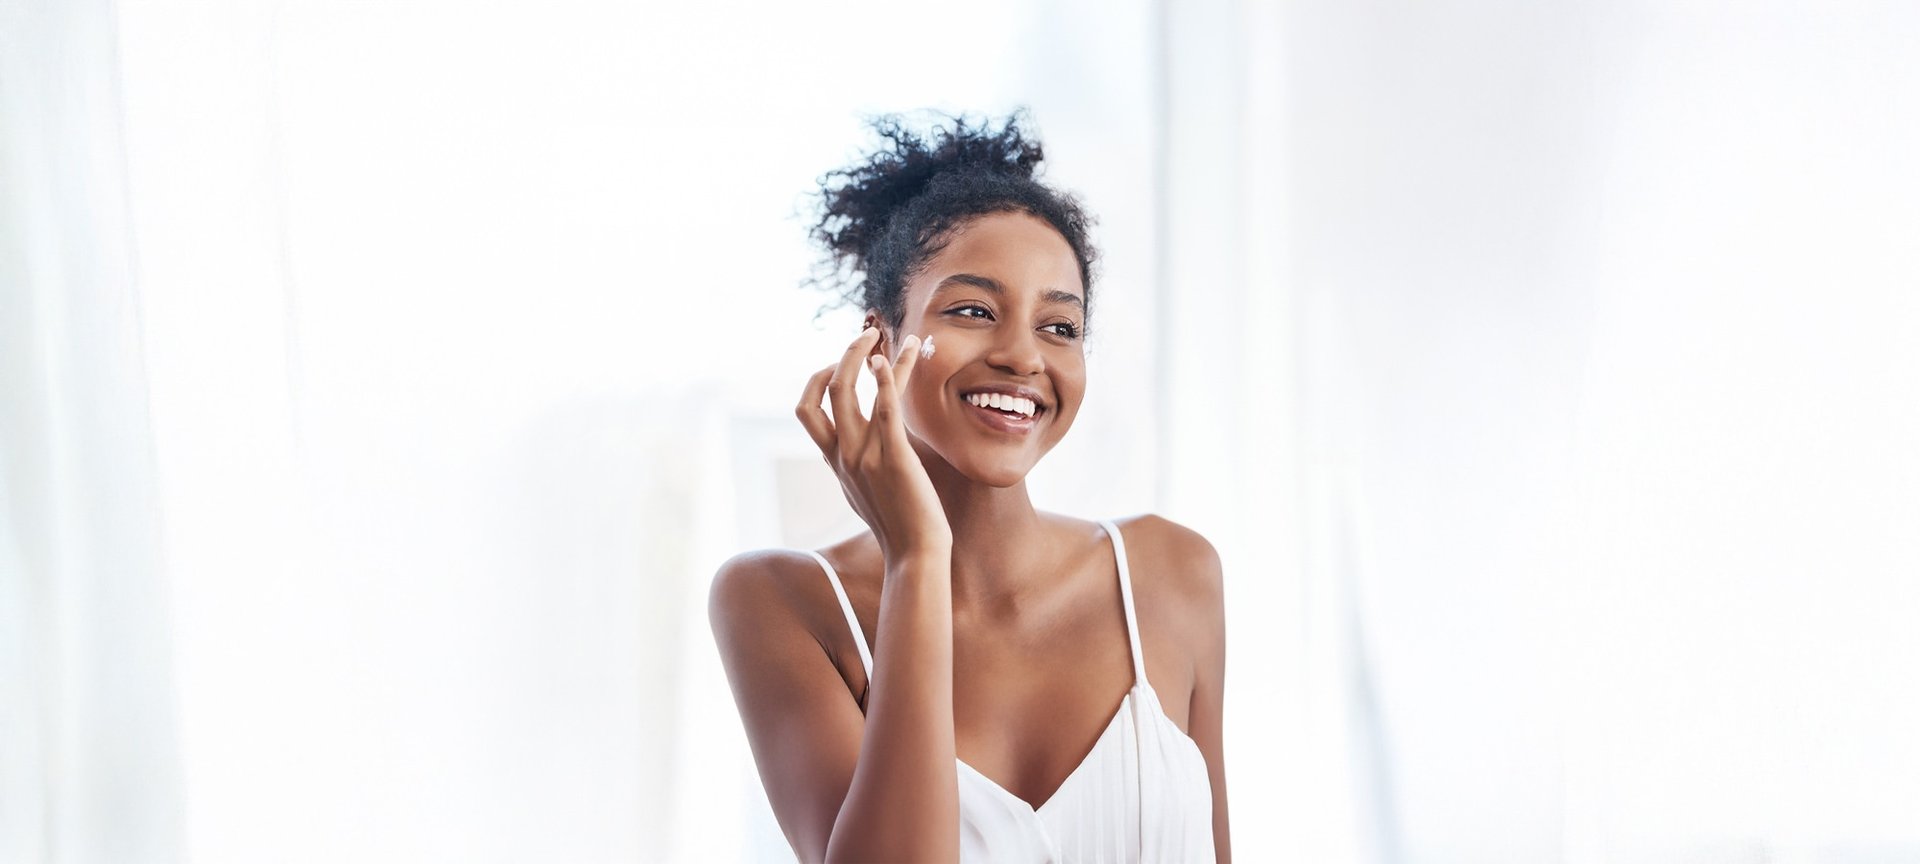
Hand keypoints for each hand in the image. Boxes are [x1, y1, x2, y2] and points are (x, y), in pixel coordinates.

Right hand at [796, 327, 951, 561]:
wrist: (915, 554)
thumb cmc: (899, 525)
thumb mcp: (866, 493)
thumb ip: (857, 469)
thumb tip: (858, 455)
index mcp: (836, 461)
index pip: (807, 410)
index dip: (817, 380)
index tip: (840, 364)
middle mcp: (844, 454)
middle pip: (826, 392)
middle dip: (844, 356)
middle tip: (866, 335)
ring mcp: (865, 455)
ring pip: (851, 392)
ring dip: (868, 355)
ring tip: (883, 334)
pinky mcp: (894, 457)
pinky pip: (885, 408)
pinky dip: (888, 378)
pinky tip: (898, 357)